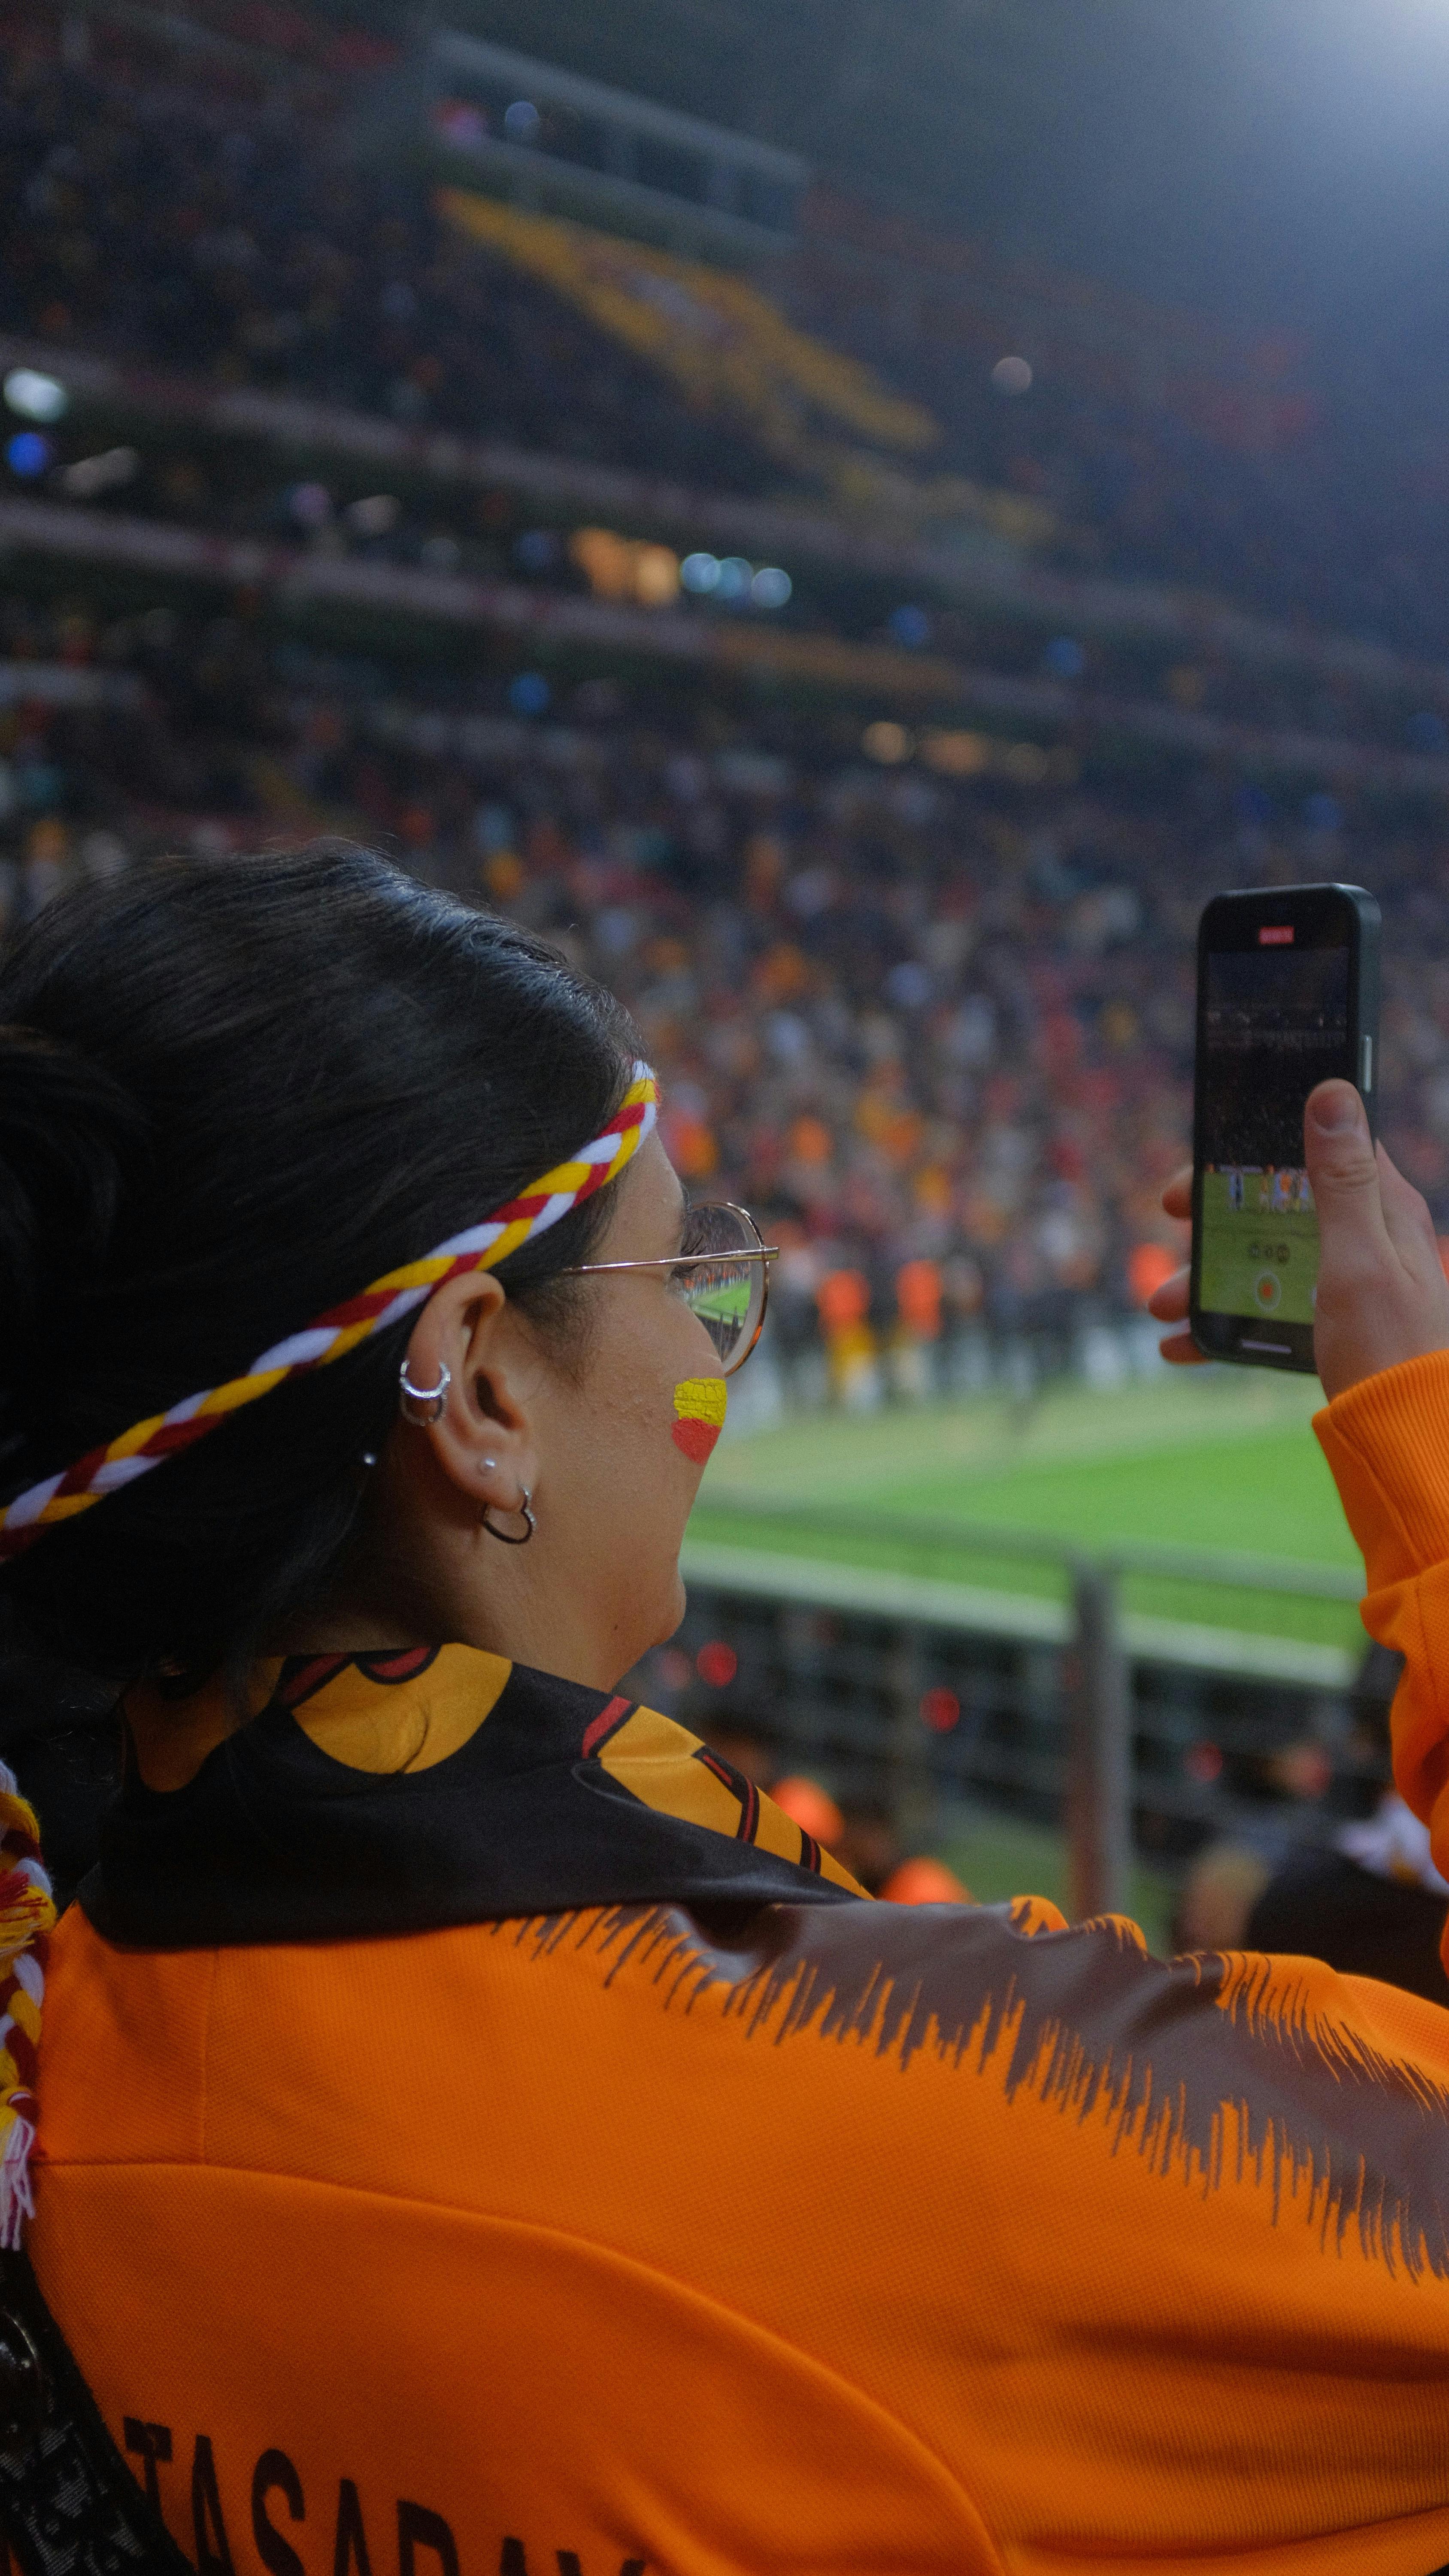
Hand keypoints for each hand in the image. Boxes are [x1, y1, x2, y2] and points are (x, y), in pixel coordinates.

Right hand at [1147, 1082, 1448, 1396]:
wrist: (1407, 1444)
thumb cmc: (1390, 1352)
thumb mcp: (1358, 1258)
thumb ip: (1342, 1181)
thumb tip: (1333, 1092)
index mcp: (1383, 1211)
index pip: (1320, 1148)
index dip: (1260, 1143)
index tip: (1207, 1157)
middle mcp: (1367, 1240)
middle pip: (1279, 1204)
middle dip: (1217, 1214)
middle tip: (1171, 1216)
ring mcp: (1347, 1285)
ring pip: (1264, 1261)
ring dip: (1207, 1276)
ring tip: (1161, 1305)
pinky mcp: (1329, 1328)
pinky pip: (1266, 1312)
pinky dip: (1221, 1325)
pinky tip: (1181, 1345)